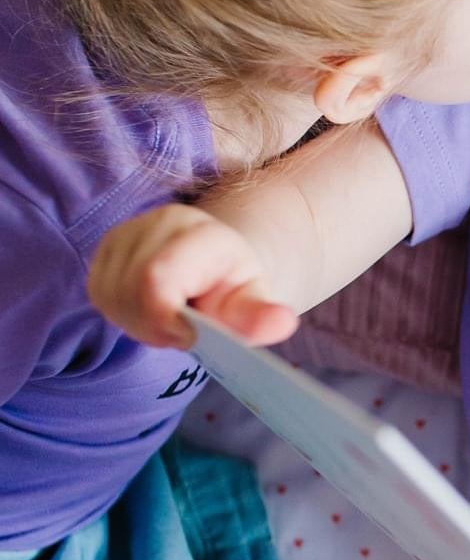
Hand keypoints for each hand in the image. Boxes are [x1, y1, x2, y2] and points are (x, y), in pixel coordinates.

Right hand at [88, 205, 298, 351]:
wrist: (216, 263)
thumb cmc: (234, 286)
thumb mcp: (254, 301)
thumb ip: (260, 316)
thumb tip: (282, 323)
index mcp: (200, 233)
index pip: (157, 280)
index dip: (164, 320)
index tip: (189, 336)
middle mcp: (158, 223)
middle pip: (129, 293)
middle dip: (153, 326)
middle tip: (183, 330)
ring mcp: (126, 233)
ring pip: (110, 296)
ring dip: (138, 322)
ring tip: (170, 317)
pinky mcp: (104, 249)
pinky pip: (98, 294)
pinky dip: (122, 312)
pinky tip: (148, 308)